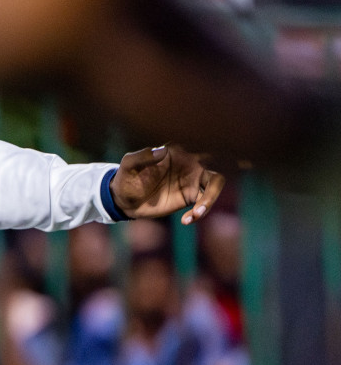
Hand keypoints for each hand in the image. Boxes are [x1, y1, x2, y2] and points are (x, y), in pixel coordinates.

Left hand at [110, 145, 224, 224]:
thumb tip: (162, 151)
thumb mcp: (128, 165)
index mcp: (177, 150)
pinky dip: (200, 212)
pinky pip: (204, 202)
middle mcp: (190, 162)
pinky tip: (186, 220)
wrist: (124, 200)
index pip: (198, 143)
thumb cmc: (126, 178)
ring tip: (197, 213)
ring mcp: (192, 180)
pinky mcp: (191, 196)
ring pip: (215, 184)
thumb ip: (142, 156)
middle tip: (240, 170)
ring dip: (211, 198)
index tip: (219, 151)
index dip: (211, 144)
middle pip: (216, 160)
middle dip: (233, 162)